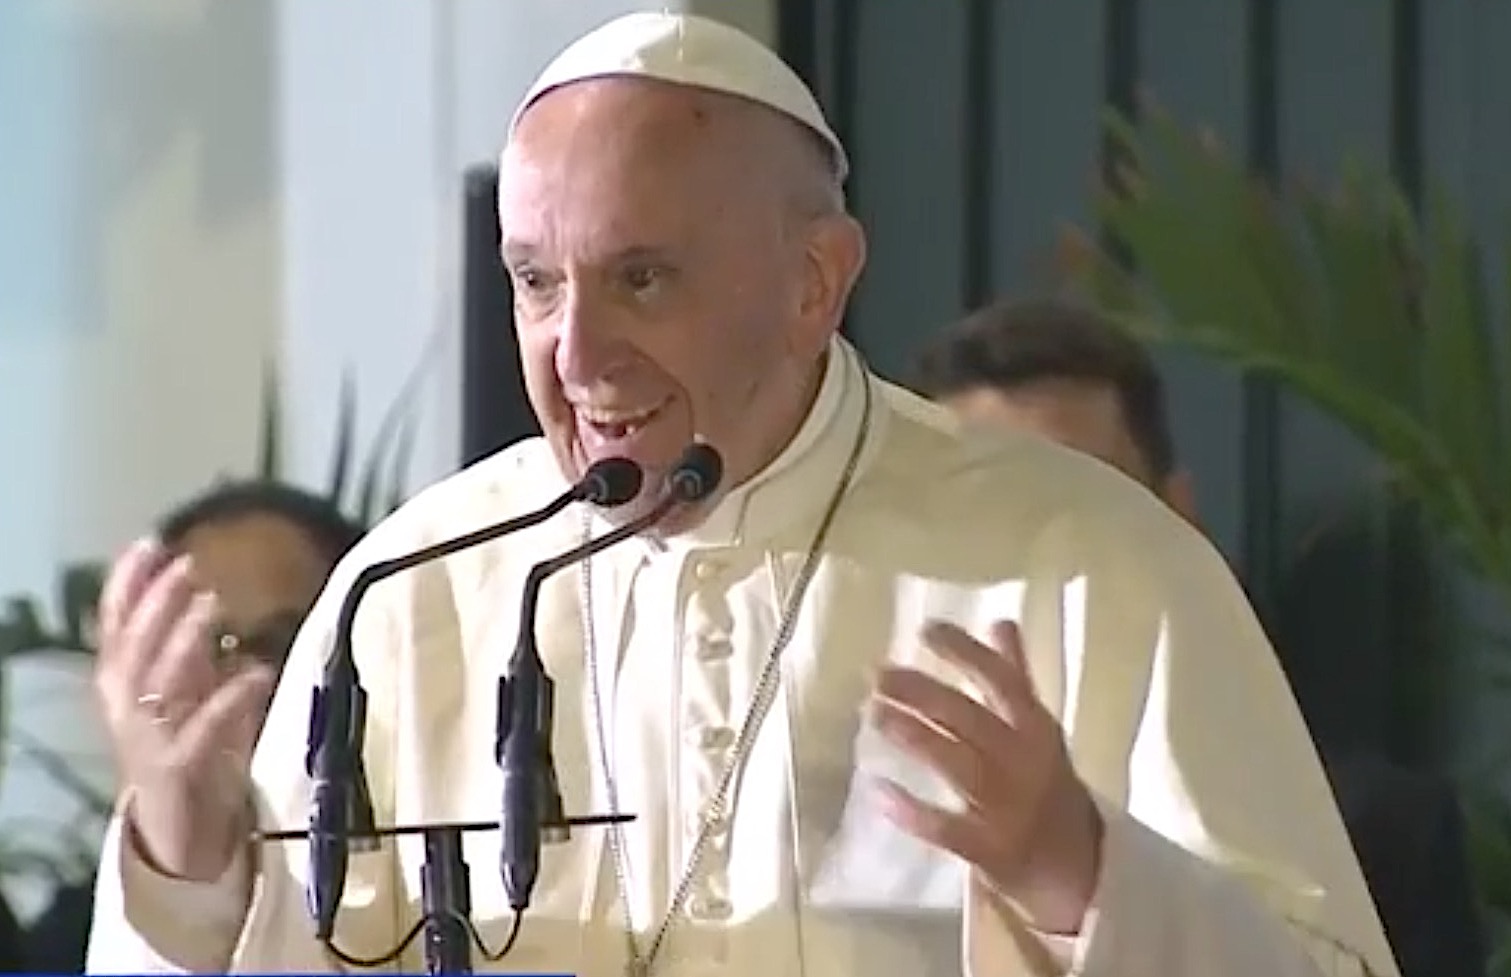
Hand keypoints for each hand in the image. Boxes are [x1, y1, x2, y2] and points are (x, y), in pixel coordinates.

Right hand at [94, 537, 275, 881]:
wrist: (181, 835)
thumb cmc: (190, 756)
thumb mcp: (190, 695)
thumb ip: (196, 654)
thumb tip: (206, 599)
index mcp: (123, 686)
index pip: (115, 626)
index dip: (127, 584)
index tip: (150, 542)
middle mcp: (125, 708)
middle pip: (131, 647)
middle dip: (156, 603)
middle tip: (187, 566)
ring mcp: (146, 739)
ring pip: (156, 683)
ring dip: (183, 640)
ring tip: (213, 604)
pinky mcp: (176, 769)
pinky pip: (202, 728)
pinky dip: (229, 698)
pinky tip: (257, 673)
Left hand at [869, 619, 1102, 934]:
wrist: (1078, 868)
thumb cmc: (1046, 786)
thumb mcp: (1039, 731)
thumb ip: (1016, 677)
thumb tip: (1000, 620)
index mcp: (1037, 730)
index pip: (1003, 681)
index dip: (966, 653)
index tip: (925, 630)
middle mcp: (1026, 764)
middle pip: (971, 721)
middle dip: (923, 694)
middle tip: (878, 675)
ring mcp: (1010, 810)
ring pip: (959, 766)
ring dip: (916, 738)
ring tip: (874, 713)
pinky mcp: (992, 852)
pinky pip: (948, 830)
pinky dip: (912, 812)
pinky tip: (877, 790)